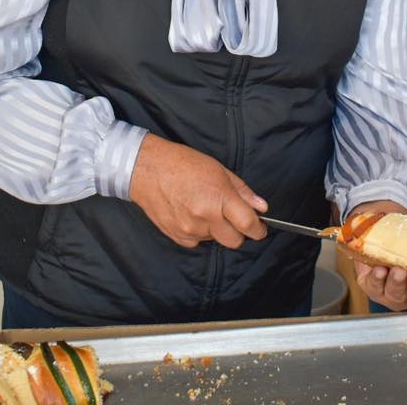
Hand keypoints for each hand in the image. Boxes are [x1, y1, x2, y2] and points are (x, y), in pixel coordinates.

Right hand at [128, 135, 267, 249]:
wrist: (146, 169)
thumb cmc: (181, 164)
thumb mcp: (218, 170)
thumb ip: (242, 191)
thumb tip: (260, 207)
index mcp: (219, 197)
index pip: (248, 225)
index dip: (258, 229)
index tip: (260, 228)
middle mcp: (205, 217)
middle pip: (235, 241)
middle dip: (238, 232)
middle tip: (232, 217)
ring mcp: (190, 229)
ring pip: (215, 241)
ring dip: (216, 230)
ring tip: (204, 208)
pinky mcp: (177, 236)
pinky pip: (197, 242)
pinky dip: (199, 233)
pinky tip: (191, 215)